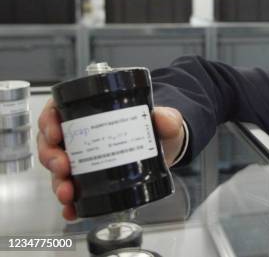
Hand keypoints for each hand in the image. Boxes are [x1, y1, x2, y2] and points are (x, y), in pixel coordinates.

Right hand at [37, 99, 185, 219]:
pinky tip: (71, 210)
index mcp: (89, 112)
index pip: (57, 111)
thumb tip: (163, 118)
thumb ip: (167, 119)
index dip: (49, 121)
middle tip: (63, 165)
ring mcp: (82, 158)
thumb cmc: (155, 129)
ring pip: (57, 169)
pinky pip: (72, 192)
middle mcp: (80, 135)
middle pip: (50, 142)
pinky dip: (69, 203)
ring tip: (67, 191)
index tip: (55, 132)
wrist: (165, 152)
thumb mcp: (164, 120)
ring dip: (57, 182)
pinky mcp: (89, 180)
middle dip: (51, 156)